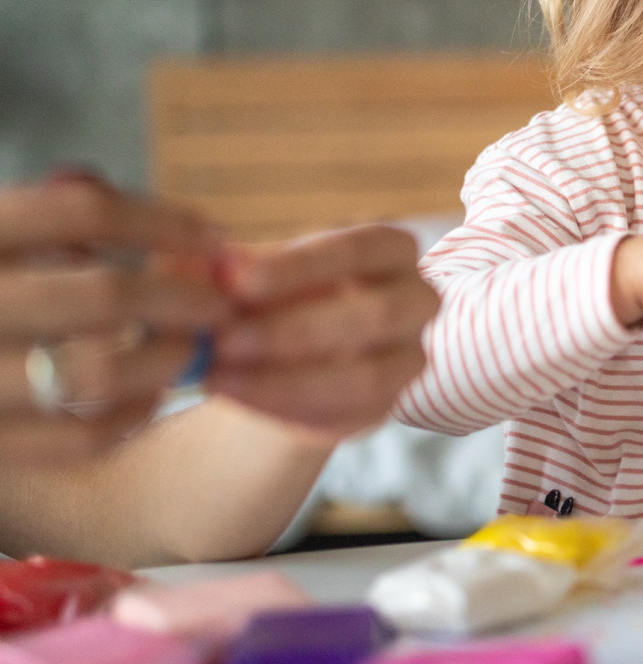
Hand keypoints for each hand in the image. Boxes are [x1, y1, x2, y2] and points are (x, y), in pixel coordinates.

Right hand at [0, 175, 229, 461]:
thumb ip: (52, 224)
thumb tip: (172, 231)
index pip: (79, 210)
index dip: (160, 220)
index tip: (211, 234)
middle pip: (102, 294)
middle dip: (181, 297)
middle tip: (219, 305)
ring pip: (95, 373)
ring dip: (164, 359)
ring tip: (189, 350)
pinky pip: (80, 437)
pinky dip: (133, 416)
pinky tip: (151, 398)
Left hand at [209, 224, 439, 443]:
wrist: (279, 353)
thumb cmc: (270, 293)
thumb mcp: (248, 272)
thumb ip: (228, 269)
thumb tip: (205, 269)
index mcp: (392, 249)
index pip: (363, 248)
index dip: (301, 266)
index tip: (234, 279)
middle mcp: (417, 301)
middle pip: (377, 314)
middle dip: (294, 329)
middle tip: (222, 339)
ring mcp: (408, 358)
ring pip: (367, 377)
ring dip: (287, 379)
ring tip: (218, 375)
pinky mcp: (387, 406)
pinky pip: (347, 415)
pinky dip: (285, 406)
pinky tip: (235, 395)